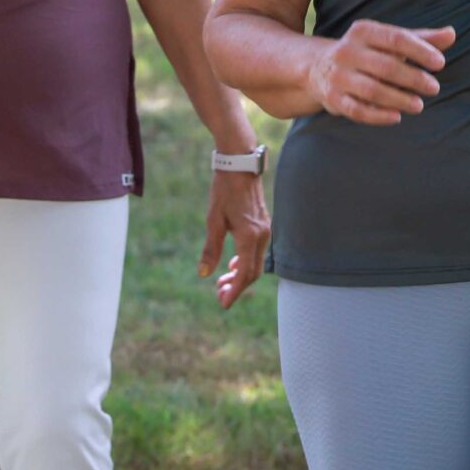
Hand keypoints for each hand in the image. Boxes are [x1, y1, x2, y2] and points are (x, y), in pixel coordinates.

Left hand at [200, 170, 271, 310]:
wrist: (240, 165)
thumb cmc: (224, 190)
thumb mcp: (213, 220)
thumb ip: (210, 249)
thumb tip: (204, 274)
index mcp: (250, 237)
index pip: (245, 275)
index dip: (234, 292)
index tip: (223, 304)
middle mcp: (262, 237)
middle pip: (253, 273)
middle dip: (237, 287)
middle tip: (219, 295)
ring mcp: (265, 231)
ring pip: (256, 264)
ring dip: (240, 276)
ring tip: (222, 282)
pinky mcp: (264, 226)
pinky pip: (258, 252)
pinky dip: (246, 263)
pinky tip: (232, 264)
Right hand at [305, 21, 454, 125]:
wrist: (317, 67)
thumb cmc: (366, 52)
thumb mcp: (389, 40)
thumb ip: (421, 39)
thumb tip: (452, 34)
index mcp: (363, 31)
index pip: (395, 38)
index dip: (419, 50)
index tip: (439, 63)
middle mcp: (347, 51)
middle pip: (385, 66)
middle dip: (413, 78)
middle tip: (434, 88)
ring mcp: (338, 76)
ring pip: (372, 90)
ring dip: (399, 99)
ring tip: (419, 105)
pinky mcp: (333, 99)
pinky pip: (357, 110)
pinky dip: (378, 116)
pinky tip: (397, 117)